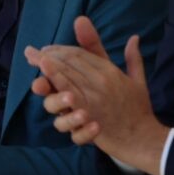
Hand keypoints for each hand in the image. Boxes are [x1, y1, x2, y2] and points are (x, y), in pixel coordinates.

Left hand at [25, 16, 167, 174]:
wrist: (143, 137)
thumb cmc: (139, 109)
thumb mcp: (136, 80)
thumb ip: (132, 58)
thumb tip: (134, 37)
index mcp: (110, 71)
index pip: (80, 54)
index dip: (60, 49)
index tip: (45, 49)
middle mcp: (101, 82)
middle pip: (71, 63)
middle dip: (49, 56)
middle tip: (30, 53)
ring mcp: (94, 99)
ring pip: (67, 78)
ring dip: (49, 69)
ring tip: (36, 61)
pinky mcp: (89, 116)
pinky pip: (68, 101)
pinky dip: (56, 90)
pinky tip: (43, 85)